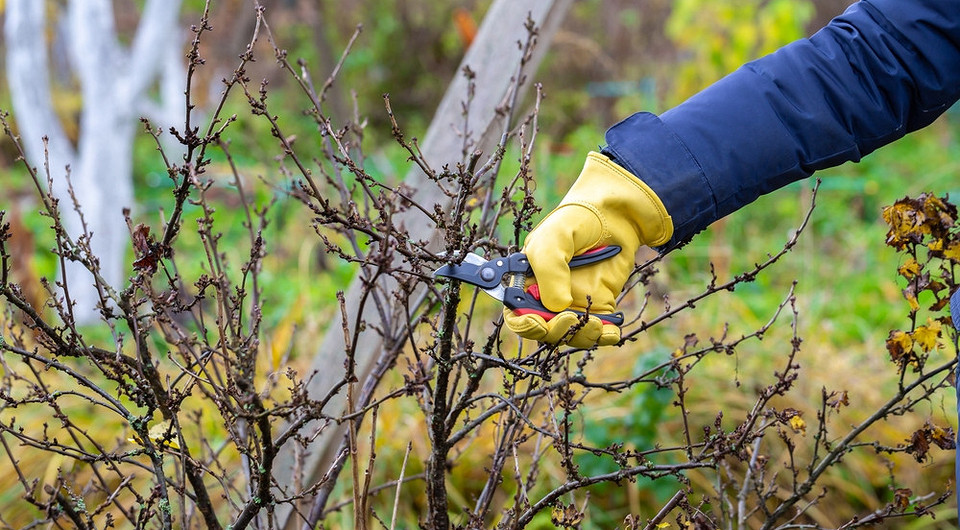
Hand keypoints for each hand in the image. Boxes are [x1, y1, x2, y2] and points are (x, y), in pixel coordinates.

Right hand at [503, 152, 672, 347]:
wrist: (617, 213)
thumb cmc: (577, 219)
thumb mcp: (554, 239)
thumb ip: (549, 272)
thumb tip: (558, 307)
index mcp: (528, 280)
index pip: (516, 313)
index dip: (524, 324)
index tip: (537, 322)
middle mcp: (548, 295)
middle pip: (544, 330)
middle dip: (555, 331)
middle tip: (569, 319)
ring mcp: (574, 302)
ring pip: (571, 335)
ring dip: (580, 336)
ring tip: (595, 324)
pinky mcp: (600, 305)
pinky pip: (598, 331)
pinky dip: (604, 336)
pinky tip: (610, 330)